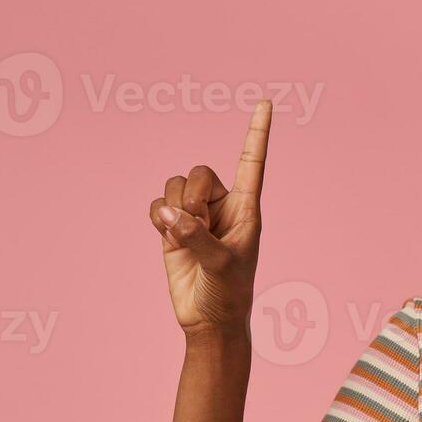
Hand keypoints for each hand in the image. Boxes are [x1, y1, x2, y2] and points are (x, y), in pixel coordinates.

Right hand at [149, 101, 270, 335]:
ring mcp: (196, 215)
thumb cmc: (228, 292)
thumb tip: (169, 215)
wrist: (208, 319)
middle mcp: (222, 205)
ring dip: (173, 209)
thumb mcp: (222, 264)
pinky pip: (157, 204)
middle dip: (192, 197)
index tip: (266, 102)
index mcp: (248, 208)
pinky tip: (166, 236)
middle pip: (199, 172)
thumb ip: (196, 236)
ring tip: (184, 237)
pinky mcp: (172, 227)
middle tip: (198, 226)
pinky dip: (156, 217)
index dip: (257, 132)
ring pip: (175, 185)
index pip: (253, 162)